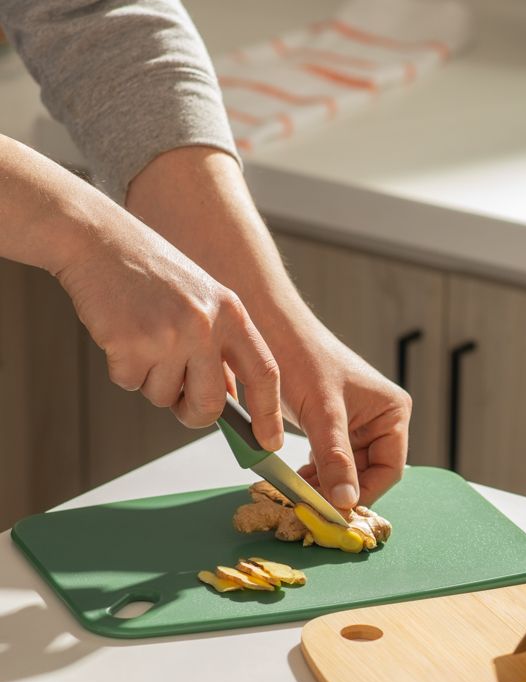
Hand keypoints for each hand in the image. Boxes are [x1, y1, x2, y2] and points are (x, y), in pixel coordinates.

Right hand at [59, 211, 282, 448]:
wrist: (100, 240)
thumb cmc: (153, 274)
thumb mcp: (204, 302)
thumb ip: (221, 347)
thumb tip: (231, 401)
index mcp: (232, 313)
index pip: (264, 373)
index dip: (269, 413)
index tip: (270, 441)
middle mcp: (205, 325)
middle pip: (211, 404)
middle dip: (195, 414)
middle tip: (181, 402)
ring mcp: (169, 335)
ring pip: (164, 397)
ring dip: (150, 381)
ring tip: (144, 338)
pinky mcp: (130, 343)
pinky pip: (130, 384)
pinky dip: (122, 369)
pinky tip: (121, 334)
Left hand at [278, 327, 410, 510]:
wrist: (272, 331)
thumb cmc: (303, 359)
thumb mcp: (322, 413)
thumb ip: (336, 458)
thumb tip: (346, 501)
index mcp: (393, 412)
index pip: (389, 469)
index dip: (364, 492)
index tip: (336, 511)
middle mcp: (381, 420)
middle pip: (369, 474)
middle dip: (342, 491)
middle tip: (313, 508)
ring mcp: (357, 425)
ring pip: (347, 471)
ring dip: (326, 485)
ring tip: (301, 495)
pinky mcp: (334, 428)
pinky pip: (331, 462)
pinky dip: (316, 475)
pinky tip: (297, 481)